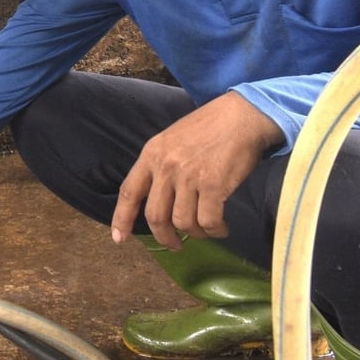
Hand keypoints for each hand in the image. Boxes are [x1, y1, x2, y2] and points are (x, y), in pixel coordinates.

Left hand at [111, 91, 283, 248]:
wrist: (241, 116)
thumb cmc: (209, 127)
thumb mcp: (171, 140)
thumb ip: (160, 166)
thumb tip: (158, 199)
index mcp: (151, 154)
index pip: (129, 192)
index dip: (121, 218)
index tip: (118, 239)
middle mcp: (165, 167)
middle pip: (155, 216)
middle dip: (165, 237)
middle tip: (176, 244)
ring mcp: (188, 176)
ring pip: (183, 222)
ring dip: (196, 233)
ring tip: (206, 230)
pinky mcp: (213, 185)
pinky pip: (208, 221)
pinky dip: (216, 231)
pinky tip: (221, 228)